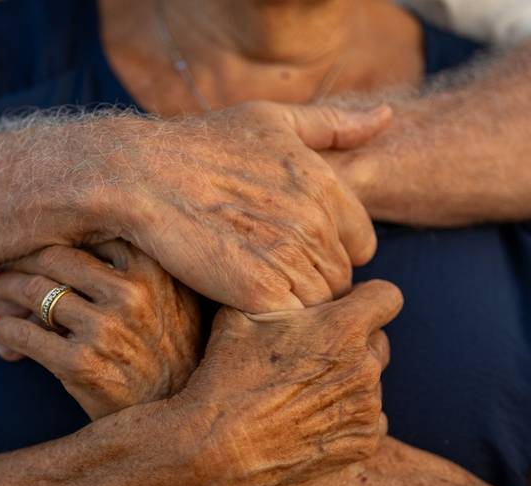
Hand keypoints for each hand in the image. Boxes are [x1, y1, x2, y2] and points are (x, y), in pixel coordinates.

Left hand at [0, 241, 201, 419]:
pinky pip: (23, 335)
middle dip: (15, 264)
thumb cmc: (168, 352)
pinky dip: (1, 331)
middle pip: (52, 258)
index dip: (45, 239)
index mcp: (153, 267)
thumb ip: (133, 264)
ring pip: (34, 292)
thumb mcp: (172, 298)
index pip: (83, 234)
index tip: (24, 248)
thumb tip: (57, 243)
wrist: (180, 418)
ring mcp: (106, 328)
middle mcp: (131, 292)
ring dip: (0, 296)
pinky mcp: (82, 364)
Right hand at [97, 101, 390, 312]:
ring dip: (296, 304)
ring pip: (321, 304)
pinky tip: (248, 304)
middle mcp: (315, 222)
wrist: (144, 177)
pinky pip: (293, 321)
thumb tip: (386, 118)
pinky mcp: (260, 293)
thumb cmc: (203, 146)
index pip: (361, 243)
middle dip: (313, 280)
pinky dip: (276, 321)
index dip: (331, 251)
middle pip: (341, 278)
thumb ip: (335, 125)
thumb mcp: (273, 120)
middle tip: (271, 274)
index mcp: (326, 184)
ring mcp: (289, 258)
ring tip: (258, 290)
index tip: (294, 250)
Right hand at [174, 280, 401, 485]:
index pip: (387, 297)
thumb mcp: (239, 315)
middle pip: (379, 342)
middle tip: (314, 354)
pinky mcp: (364, 443)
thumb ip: (274, 291)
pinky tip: (313, 419)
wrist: (218, 449)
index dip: (366, 298)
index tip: (346, 307)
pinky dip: (349, 418)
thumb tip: (276, 275)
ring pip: (371, 383)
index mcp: (343, 328)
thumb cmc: (226, 378)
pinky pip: (371, 420)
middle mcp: (364, 367)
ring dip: (348, 382)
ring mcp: (367, 409)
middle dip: (354, 343)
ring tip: (306, 392)